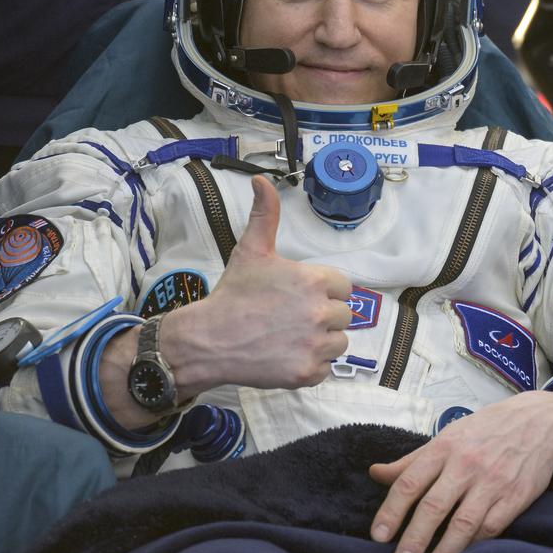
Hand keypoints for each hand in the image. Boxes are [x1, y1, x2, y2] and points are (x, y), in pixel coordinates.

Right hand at [162, 175, 352, 391]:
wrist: (208, 339)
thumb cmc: (233, 294)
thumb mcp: (251, 250)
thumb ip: (265, 214)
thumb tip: (261, 179)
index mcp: (314, 280)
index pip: (343, 287)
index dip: (323, 291)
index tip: (299, 297)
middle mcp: (321, 312)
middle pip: (344, 316)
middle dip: (322, 316)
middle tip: (290, 318)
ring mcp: (315, 345)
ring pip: (338, 343)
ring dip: (320, 341)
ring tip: (288, 337)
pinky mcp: (308, 373)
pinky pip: (325, 368)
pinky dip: (309, 366)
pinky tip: (285, 355)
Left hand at [368, 391, 552, 552]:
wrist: (540, 422)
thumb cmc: (485, 431)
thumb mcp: (447, 437)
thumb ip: (411, 461)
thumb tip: (374, 473)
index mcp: (444, 447)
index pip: (410, 482)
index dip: (392, 511)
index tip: (377, 536)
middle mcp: (466, 464)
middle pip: (434, 506)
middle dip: (414, 538)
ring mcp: (492, 482)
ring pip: (464, 523)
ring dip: (443, 551)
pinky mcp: (516, 497)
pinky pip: (491, 527)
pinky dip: (474, 546)